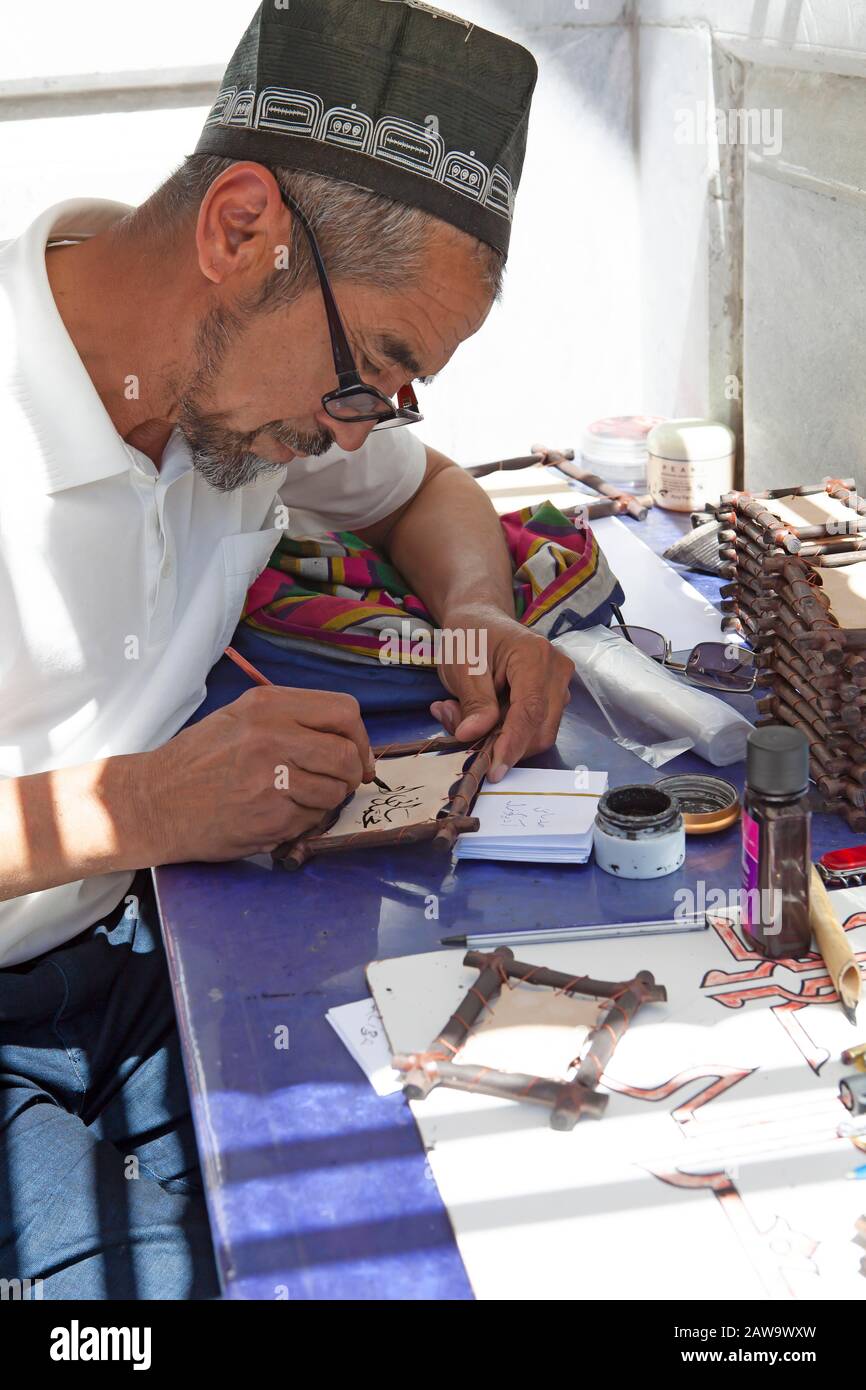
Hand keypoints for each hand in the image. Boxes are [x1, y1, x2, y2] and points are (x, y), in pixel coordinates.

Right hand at [140, 687, 374, 861]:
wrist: (152, 802)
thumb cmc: (197, 761)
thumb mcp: (239, 718)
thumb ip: (290, 720)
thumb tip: (345, 739)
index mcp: (267, 705)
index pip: (343, 711)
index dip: (358, 737)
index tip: (356, 755)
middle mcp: (271, 736)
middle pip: (346, 754)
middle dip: (351, 774)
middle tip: (340, 784)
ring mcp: (271, 777)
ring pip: (334, 791)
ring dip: (326, 801)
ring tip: (298, 799)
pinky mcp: (269, 816)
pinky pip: (311, 819)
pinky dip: (303, 822)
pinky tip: (277, 815)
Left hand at [430, 607, 572, 780]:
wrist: (480, 619)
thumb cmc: (470, 635)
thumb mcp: (461, 665)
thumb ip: (472, 701)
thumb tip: (472, 736)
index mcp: (535, 656)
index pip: (530, 711)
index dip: (512, 744)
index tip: (494, 769)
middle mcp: (556, 671)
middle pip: (540, 728)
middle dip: (503, 743)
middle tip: (460, 732)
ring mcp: (559, 685)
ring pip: (538, 732)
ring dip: (501, 738)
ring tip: (464, 716)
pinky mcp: (552, 698)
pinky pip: (533, 727)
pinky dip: (506, 732)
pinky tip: (481, 716)